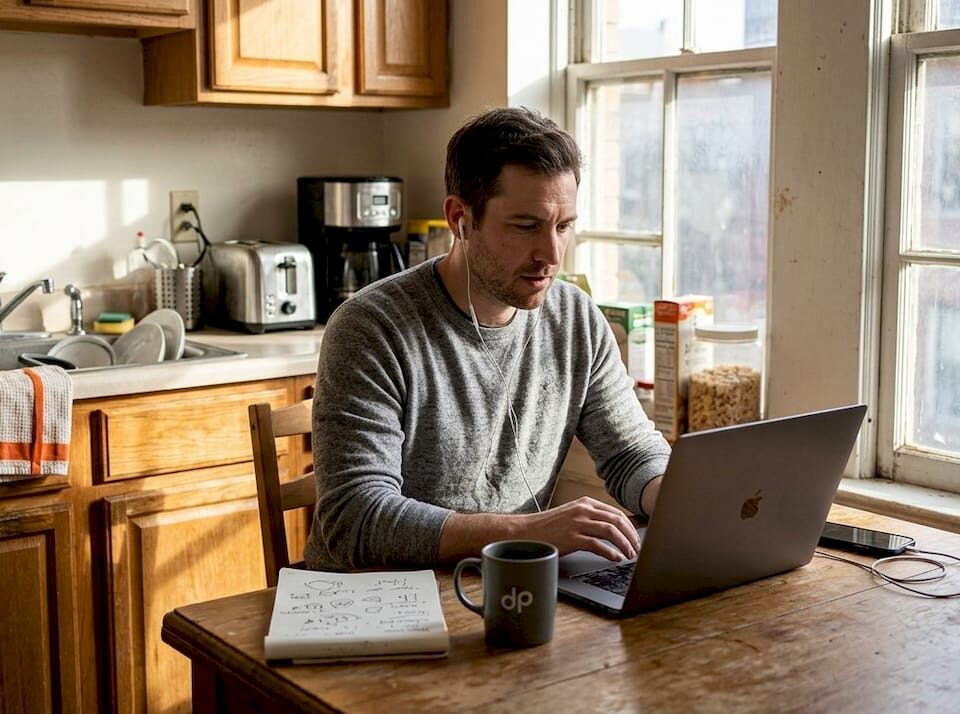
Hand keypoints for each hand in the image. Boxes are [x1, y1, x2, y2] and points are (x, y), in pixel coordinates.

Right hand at [520, 497, 640, 560]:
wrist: (528, 531)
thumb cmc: (549, 526)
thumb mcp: (572, 515)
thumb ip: (591, 518)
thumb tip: (613, 529)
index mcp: (585, 503)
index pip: (616, 513)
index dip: (630, 527)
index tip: (635, 538)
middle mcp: (583, 510)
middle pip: (617, 521)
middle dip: (631, 536)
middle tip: (637, 548)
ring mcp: (577, 523)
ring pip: (610, 531)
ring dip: (624, 544)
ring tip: (629, 555)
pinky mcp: (572, 538)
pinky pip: (597, 545)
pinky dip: (610, 552)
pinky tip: (615, 558)